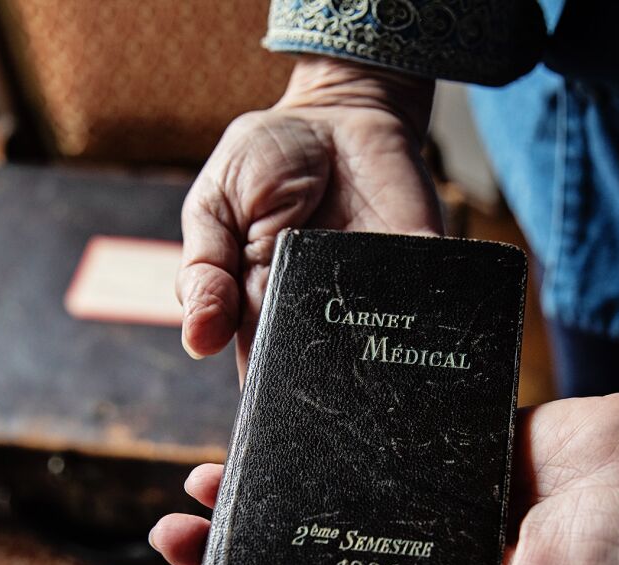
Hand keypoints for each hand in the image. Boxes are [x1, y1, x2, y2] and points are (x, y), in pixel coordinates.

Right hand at [176, 56, 441, 373]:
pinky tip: (413, 329)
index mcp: (260, 305)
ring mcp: (368, 291)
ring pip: (371, 347)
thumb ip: (205, 269)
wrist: (339, 109)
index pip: (263, 364)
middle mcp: (318, 307)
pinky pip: (421, 304)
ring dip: (367, 357)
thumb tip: (197, 341)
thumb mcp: (214, 205)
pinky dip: (420, 319)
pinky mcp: (414, 265)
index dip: (267, 388)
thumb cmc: (266, 158)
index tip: (268, 401)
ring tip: (357, 358)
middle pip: (320, 365)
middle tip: (313, 384)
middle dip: (317, 378)